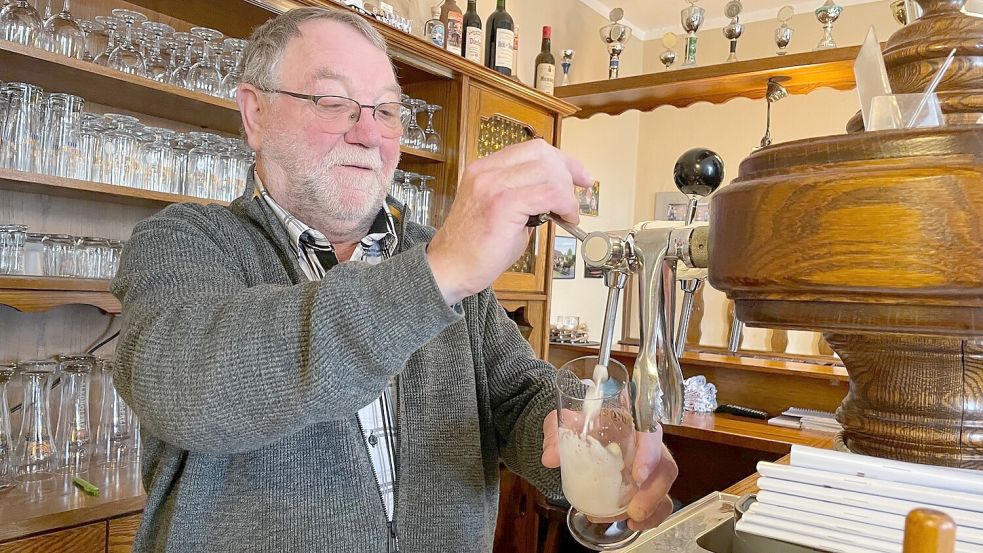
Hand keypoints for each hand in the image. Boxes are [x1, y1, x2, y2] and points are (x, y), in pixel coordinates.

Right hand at [427, 139, 592, 304]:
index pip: (532, 148)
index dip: (562, 159)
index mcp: (484, 169)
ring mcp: (493, 186)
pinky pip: (548, 193)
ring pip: (548, 171)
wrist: (450, 270)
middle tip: (574, 198)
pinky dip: (564, 205)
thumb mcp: (500, 212)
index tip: (578, 175)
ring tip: (566, 213)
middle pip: (543, 153)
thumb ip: (523, 198)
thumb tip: (554, 197)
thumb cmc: (473, 248)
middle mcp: (487, 172)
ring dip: (566, 192)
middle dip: (568, 173)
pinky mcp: (502, 205)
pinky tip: (564, 218)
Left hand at [541, 410, 678, 530]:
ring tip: (632, 521)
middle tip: (634, 509)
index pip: (650, 433)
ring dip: (653, 508)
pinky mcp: (645, 484)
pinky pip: (658, 501)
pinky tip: (632, 524)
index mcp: (630, 421)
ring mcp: (648, 466)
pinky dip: (650, 516)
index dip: (650, 454)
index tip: (638, 476)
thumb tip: (551, 458)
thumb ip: (556, 435)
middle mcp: (645, 444)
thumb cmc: (577, 425)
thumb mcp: (563, 423)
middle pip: (665, 465)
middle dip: (653, 491)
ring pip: (664, 487)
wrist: (578, 432)